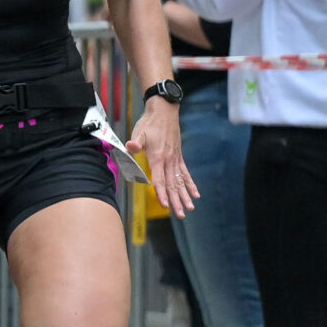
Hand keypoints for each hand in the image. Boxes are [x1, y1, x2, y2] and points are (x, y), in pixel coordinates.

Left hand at [127, 95, 197, 215]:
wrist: (164, 111)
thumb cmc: (149, 123)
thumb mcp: (139, 132)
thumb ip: (135, 143)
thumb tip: (130, 147)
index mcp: (158, 157)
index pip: (160, 179)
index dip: (162, 193)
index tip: (166, 205)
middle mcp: (169, 160)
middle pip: (172, 184)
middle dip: (176, 200)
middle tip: (180, 214)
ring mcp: (175, 159)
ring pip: (180, 181)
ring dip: (185, 195)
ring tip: (190, 208)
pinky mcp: (179, 157)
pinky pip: (185, 173)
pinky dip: (190, 184)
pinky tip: (196, 194)